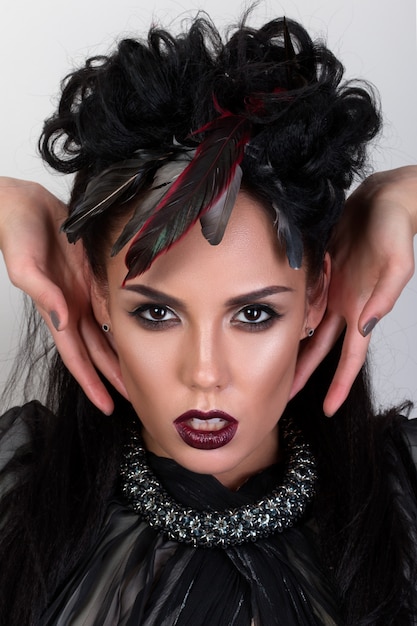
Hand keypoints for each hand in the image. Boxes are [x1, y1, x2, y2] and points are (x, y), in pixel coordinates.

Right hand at [0, 177, 126, 413]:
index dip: (91, 382)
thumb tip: (62, 321)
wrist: (27, 203)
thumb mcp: (24, 265)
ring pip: (108, 332)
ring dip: (122, 354)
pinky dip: (127, 321)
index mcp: (56, 311)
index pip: (77, 357)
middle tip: (136, 398)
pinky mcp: (94, 276)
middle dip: (113, 377)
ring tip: (143, 372)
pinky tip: (143, 332)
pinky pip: (114, 303)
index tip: (106, 405)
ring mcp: (84, 293)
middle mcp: (73, 307)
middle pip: (97, 351)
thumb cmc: (17, 232)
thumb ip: (42, 294)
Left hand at [292, 166, 416, 415]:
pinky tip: (272, 323)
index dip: (340, 384)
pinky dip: (289, 314)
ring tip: (272, 365)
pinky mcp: (320, 273)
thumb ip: (386, 295)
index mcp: (362, 308)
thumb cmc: (394, 227)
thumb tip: (367, 325)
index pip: (351, 357)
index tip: (329, 409)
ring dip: (293, 347)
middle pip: (322, 350)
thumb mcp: (397, 262)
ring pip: (307, 328)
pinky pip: (301, 298)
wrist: (381, 199)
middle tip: (285, 396)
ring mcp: (331, 290)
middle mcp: (345, 305)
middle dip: (306, 374)